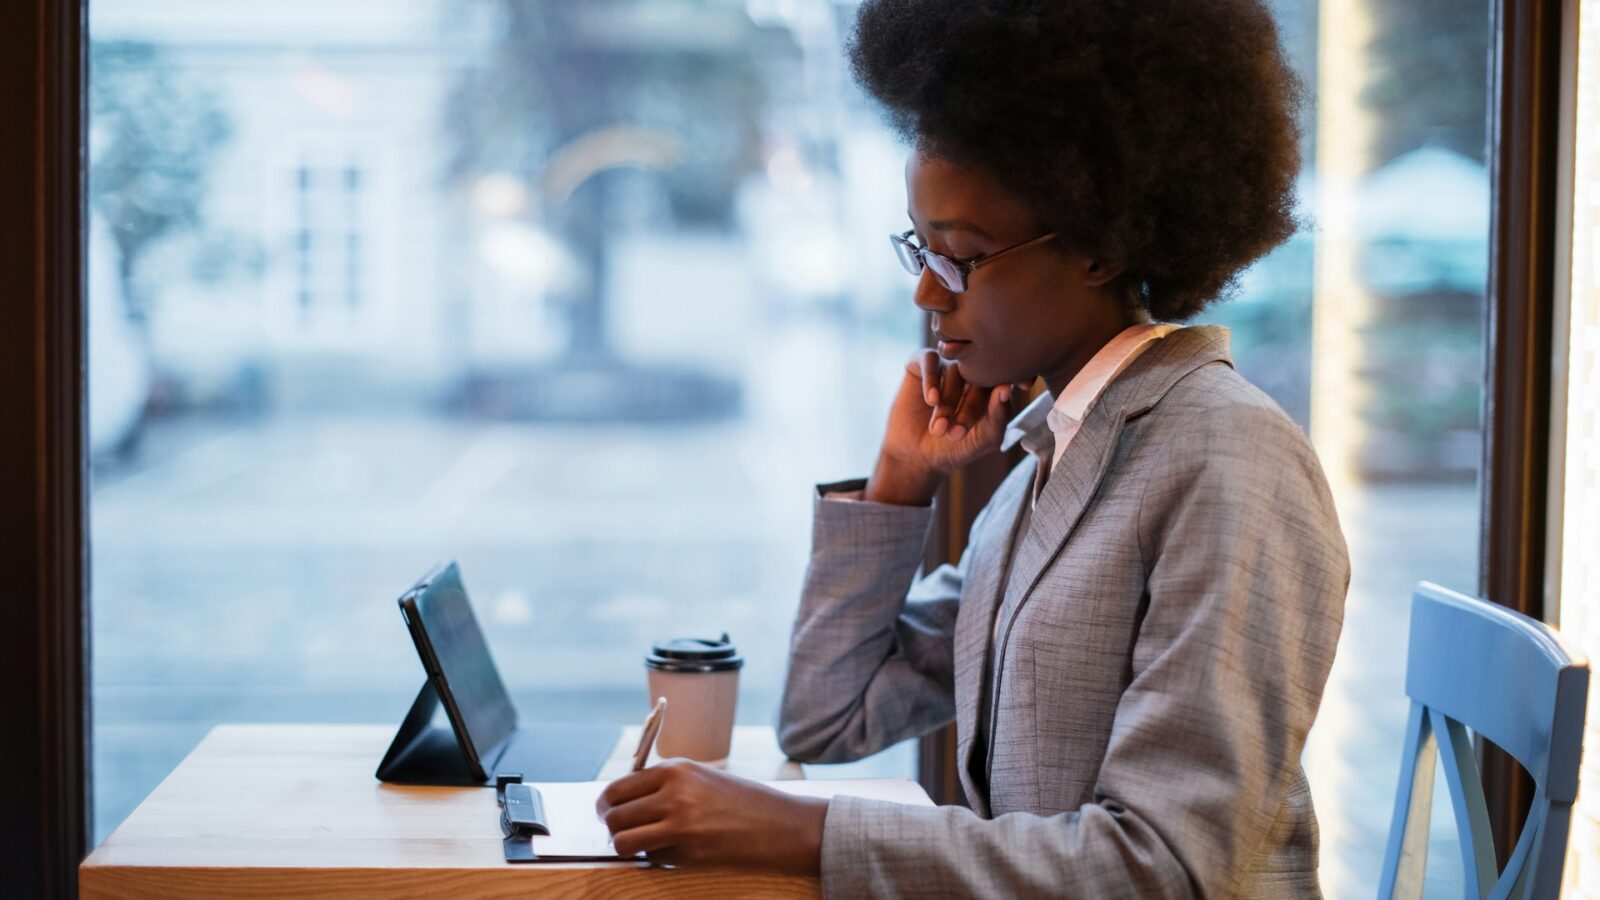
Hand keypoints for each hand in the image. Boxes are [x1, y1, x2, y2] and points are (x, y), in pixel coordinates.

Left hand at [597, 759, 828, 873]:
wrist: (779, 825)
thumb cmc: (740, 800)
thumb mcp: (699, 778)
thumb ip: (662, 785)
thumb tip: (623, 802)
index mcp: (675, 769)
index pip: (618, 788)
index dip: (607, 805)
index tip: (608, 812)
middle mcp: (673, 795)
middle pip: (615, 816)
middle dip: (612, 828)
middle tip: (621, 832)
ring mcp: (680, 826)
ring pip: (623, 842)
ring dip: (627, 846)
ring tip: (641, 844)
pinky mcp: (688, 855)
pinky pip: (651, 858)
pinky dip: (655, 857)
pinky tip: (676, 850)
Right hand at [865, 350, 1028, 505]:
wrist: (914, 455)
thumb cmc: (952, 448)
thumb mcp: (981, 440)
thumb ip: (998, 418)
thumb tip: (1005, 389)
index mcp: (990, 388)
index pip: (1003, 381)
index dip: (1002, 394)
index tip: (1002, 408)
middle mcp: (970, 373)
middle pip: (979, 377)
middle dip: (969, 409)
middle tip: (955, 435)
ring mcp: (946, 366)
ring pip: (955, 371)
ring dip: (947, 403)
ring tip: (938, 429)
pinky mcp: (921, 362)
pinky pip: (930, 359)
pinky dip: (931, 380)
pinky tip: (931, 400)